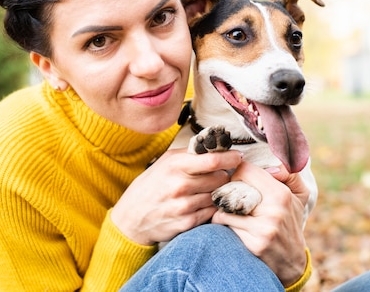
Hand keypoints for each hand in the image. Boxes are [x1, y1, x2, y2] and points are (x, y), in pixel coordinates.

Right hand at [111, 148, 242, 244]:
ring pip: (217, 195)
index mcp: (175, 165)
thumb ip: (189, 154)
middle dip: (224, 175)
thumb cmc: (151, 185)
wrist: (131, 217)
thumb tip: (216, 146)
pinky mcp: (187, 223)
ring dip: (218, 193)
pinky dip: (210, 207)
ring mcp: (184, 206)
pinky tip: (202, 204)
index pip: (213, 160)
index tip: (238, 157)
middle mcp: (180, 185)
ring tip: (209, 190)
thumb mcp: (165, 162)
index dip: (230, 157)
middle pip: (220, 178)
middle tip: (221, 175)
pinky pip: (211, 212)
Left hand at [211, 162, 309, 286]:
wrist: (292, 262)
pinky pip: (226, 225)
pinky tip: (228, 225)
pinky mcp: (254, 245)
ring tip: (227, 210)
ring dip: (221, 208)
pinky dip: (222, 223)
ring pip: (224, 208)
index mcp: (282, 193)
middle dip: (226, 191)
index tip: (238, 181)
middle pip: (232, 188)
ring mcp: (264, 229)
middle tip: (229, 196)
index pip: (246, 170)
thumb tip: (270, 166)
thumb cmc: (291, 221)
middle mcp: (274, 211)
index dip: (238, 174)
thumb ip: (289, 172)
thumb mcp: (299, 194)